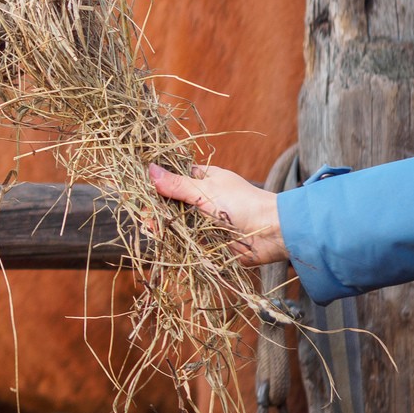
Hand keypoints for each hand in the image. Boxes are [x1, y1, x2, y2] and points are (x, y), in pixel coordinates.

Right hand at [147, 163, 287, 266]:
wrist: (272, 234)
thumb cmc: (242, 204)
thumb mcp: (205, 191)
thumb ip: (176, 184)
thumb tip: (149, 169)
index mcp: (203, 179)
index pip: (172, 178)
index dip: (156, 185)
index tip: (141, 194)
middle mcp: (203, 198)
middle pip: (171, 202)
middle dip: (157, 210)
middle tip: (148, 220)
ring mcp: (205, 219)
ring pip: (176, 222)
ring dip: (164, 227)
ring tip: (155, 232)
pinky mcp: (209, 239)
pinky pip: (187, 240)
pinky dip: (176, 242)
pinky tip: (165, 243)